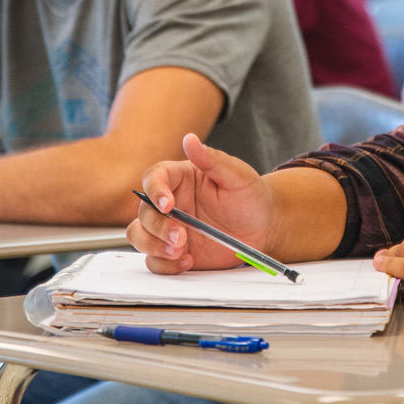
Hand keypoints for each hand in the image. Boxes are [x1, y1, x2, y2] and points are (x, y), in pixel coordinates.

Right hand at [131, 134, 279, 274]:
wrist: (264, 228)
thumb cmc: (251, 197)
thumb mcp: (237, 175)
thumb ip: (212, 159)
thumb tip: (190, 139)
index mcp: (180, 179)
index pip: (154, 178)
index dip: (155, 190)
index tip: (167, 204)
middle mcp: (170, 203)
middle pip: (144, 211)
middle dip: (158, 226)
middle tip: (181, 237)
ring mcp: (169, 229)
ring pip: (139, 235)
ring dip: (153, 246)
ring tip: (180, 251)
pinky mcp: (173, 252)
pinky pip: (154, 261)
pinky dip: (165, 265)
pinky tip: (187, 261)